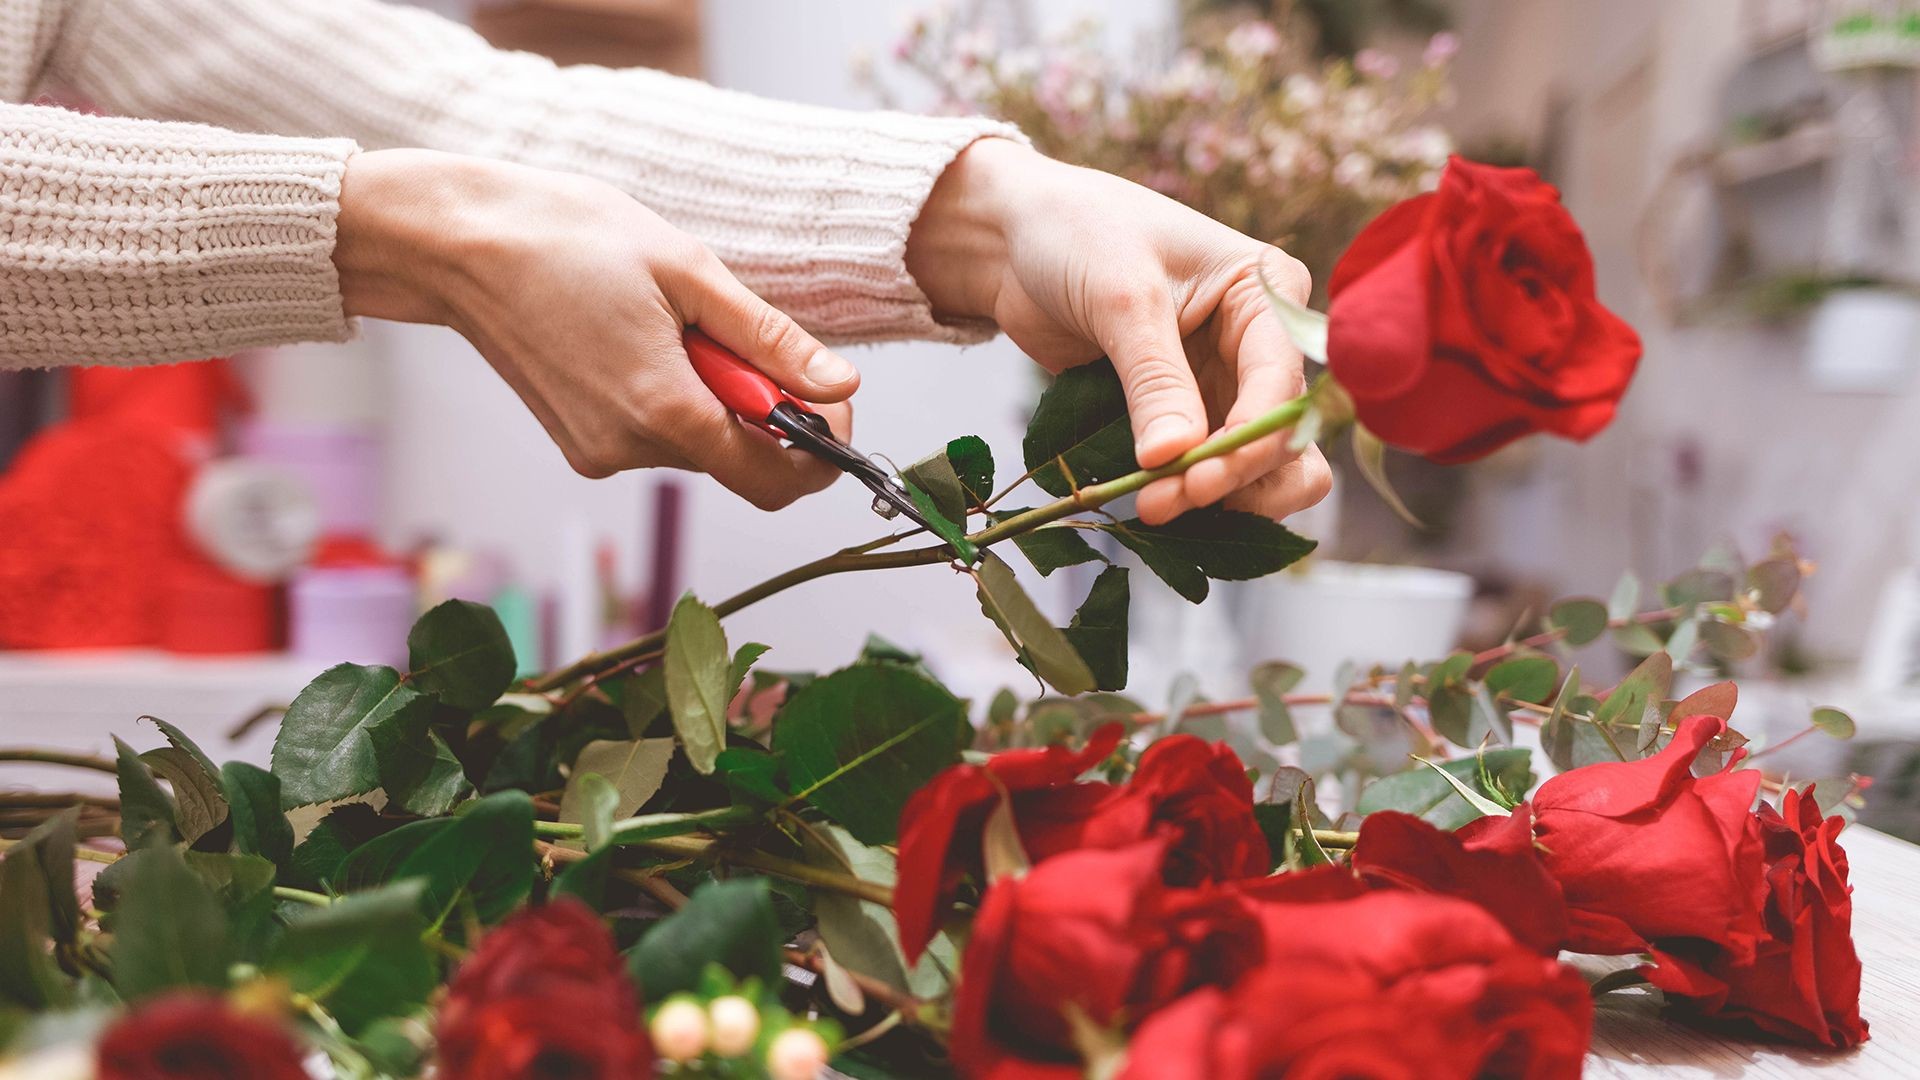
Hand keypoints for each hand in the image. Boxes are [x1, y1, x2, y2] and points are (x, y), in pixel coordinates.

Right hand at [332, 148, 858, 509]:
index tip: (829, 399)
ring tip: (671, 321)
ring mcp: (599, 452)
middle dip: (761, 406)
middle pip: (739, 459)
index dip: (820, 448)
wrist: (458, 243)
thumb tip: (840, 385)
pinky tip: (638, 337)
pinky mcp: (579, 444)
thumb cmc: (569, 238)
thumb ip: (770, 340)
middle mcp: (630, 449)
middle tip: (735, 332)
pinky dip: (671, 396)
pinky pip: (655, 435)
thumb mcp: (690, 272)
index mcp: (665, 411)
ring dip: (712, 393)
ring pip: (697, 444)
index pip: (776, 478)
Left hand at [907, 139, 1331, 524]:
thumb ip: (1154, 380)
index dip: (1247, 444)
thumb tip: (1175, 457)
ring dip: (1218, 498)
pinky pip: (1207, 469)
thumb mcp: (1122, 299)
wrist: (1018, 241)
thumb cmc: (1077, 235)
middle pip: (1283, 437)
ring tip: (1152, 505)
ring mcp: (1224, 383)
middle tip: (1163, 501)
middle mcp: (1258, 343)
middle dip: (1233, 478)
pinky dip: (1187, 492)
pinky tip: (1148, 500)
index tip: (1195, 481)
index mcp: (1265, 293)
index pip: (1280, 385)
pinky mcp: (1186, 414)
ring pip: (1259, 466)